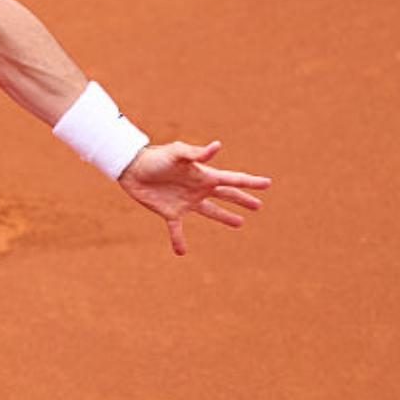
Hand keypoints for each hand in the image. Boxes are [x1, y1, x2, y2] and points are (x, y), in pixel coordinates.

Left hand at [118, 140, 269, 255]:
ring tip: (239, 224)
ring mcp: (185, 202)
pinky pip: (177, 230)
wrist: (131, 167)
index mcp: (204, 175)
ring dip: (224, 217)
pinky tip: (182, 252)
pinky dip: (179, 241)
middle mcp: (198, 189)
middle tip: (258, 206)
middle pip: (226, 195)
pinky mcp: (169, 212)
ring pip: (210, 212)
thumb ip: (196, 154)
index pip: (232, 180)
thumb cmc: (155, 157)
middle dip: (242, 200)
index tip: (268, 184)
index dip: (250, 182)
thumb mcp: (176, 153)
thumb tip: (217, 147)